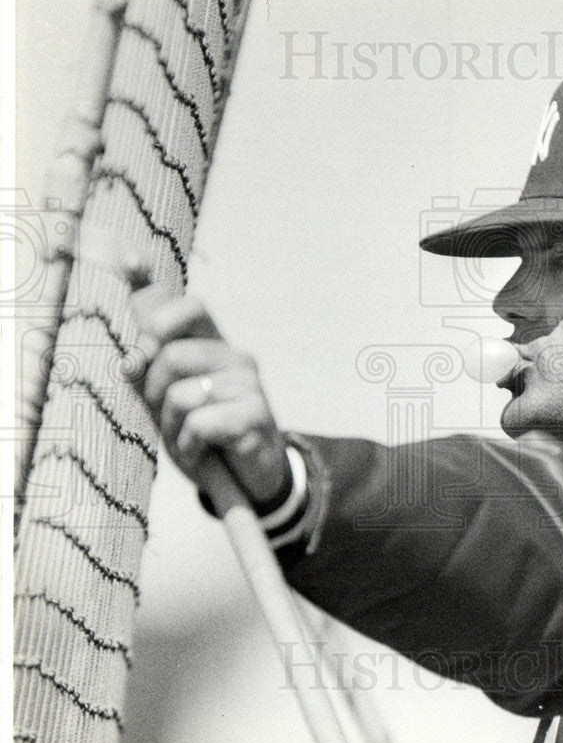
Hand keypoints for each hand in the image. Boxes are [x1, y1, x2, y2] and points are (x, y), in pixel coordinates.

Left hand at [123, 261, 291, 510]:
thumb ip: (148, 377)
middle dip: (153, 389)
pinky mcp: (255, 416)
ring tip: (188, 438)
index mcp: (213, 346)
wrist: (250, 480)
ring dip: (172, 426)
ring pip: (181, 394)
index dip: (151, 288)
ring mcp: (249, 385)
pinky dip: (190, 446)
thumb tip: (130, 358)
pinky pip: (199, 424)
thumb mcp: (169, 405)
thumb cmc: (206, 436)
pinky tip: (203, 451)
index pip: (184, 306)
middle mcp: (235, 356)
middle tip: (166, 412)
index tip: (128, 262)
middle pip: (170, 354)